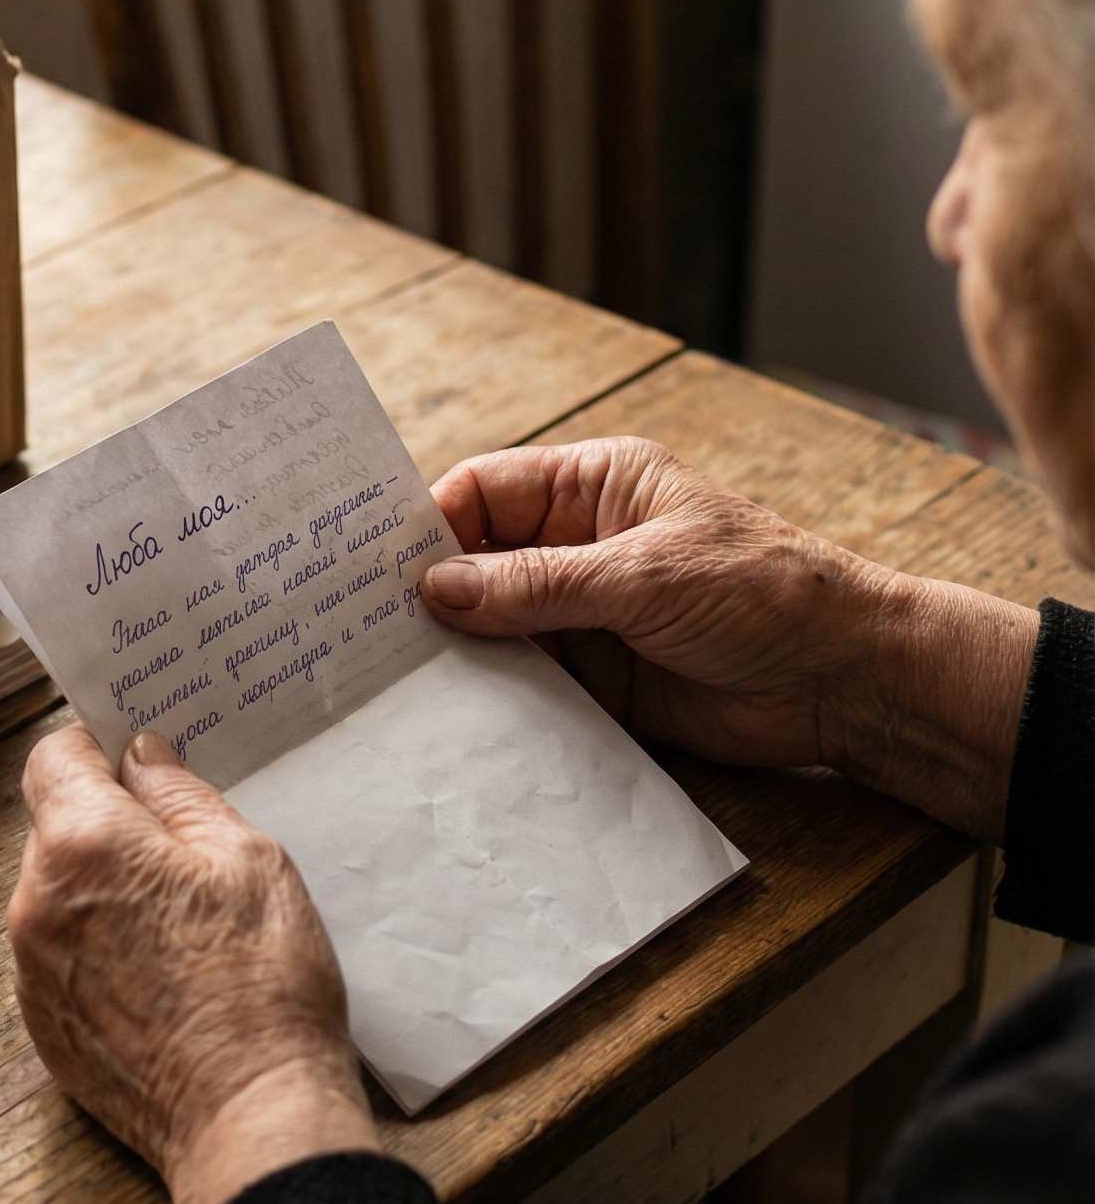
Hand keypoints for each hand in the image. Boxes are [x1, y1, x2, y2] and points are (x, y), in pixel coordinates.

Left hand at [10, 725, 377, 1203]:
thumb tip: (141, 757)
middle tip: (181, 850)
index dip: (92, 748)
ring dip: (103, 892)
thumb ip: (182, 797)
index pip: (52, 757)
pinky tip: (162, 977)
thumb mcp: (248, 859)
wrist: (251, 1117)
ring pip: (58, 896)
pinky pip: (61, 959)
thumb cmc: (263, 981)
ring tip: (180, 924)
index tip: (132, 759)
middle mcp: (36, 903)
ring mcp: (32, 972)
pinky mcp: (44, 1029)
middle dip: (108, 825)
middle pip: (55, 829)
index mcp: (83, 845)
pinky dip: (99, 952)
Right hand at [422, 439, 1036, 840]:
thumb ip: (536, 586)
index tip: (372, 566)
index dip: (429, 524)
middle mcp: (579, 547)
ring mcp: (583, 615)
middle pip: (477, 561)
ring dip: (455, 650)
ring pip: (493, 626)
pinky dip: (489, 697)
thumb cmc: (763, 594)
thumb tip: (436, 590)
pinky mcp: (595, 680)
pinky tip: (448, 715)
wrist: (844, 680)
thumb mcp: (643, 576)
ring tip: (389, 678)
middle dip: (429, 590)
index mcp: (593, 488)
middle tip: (360, 628)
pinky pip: (523, 683)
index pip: (484, 492)